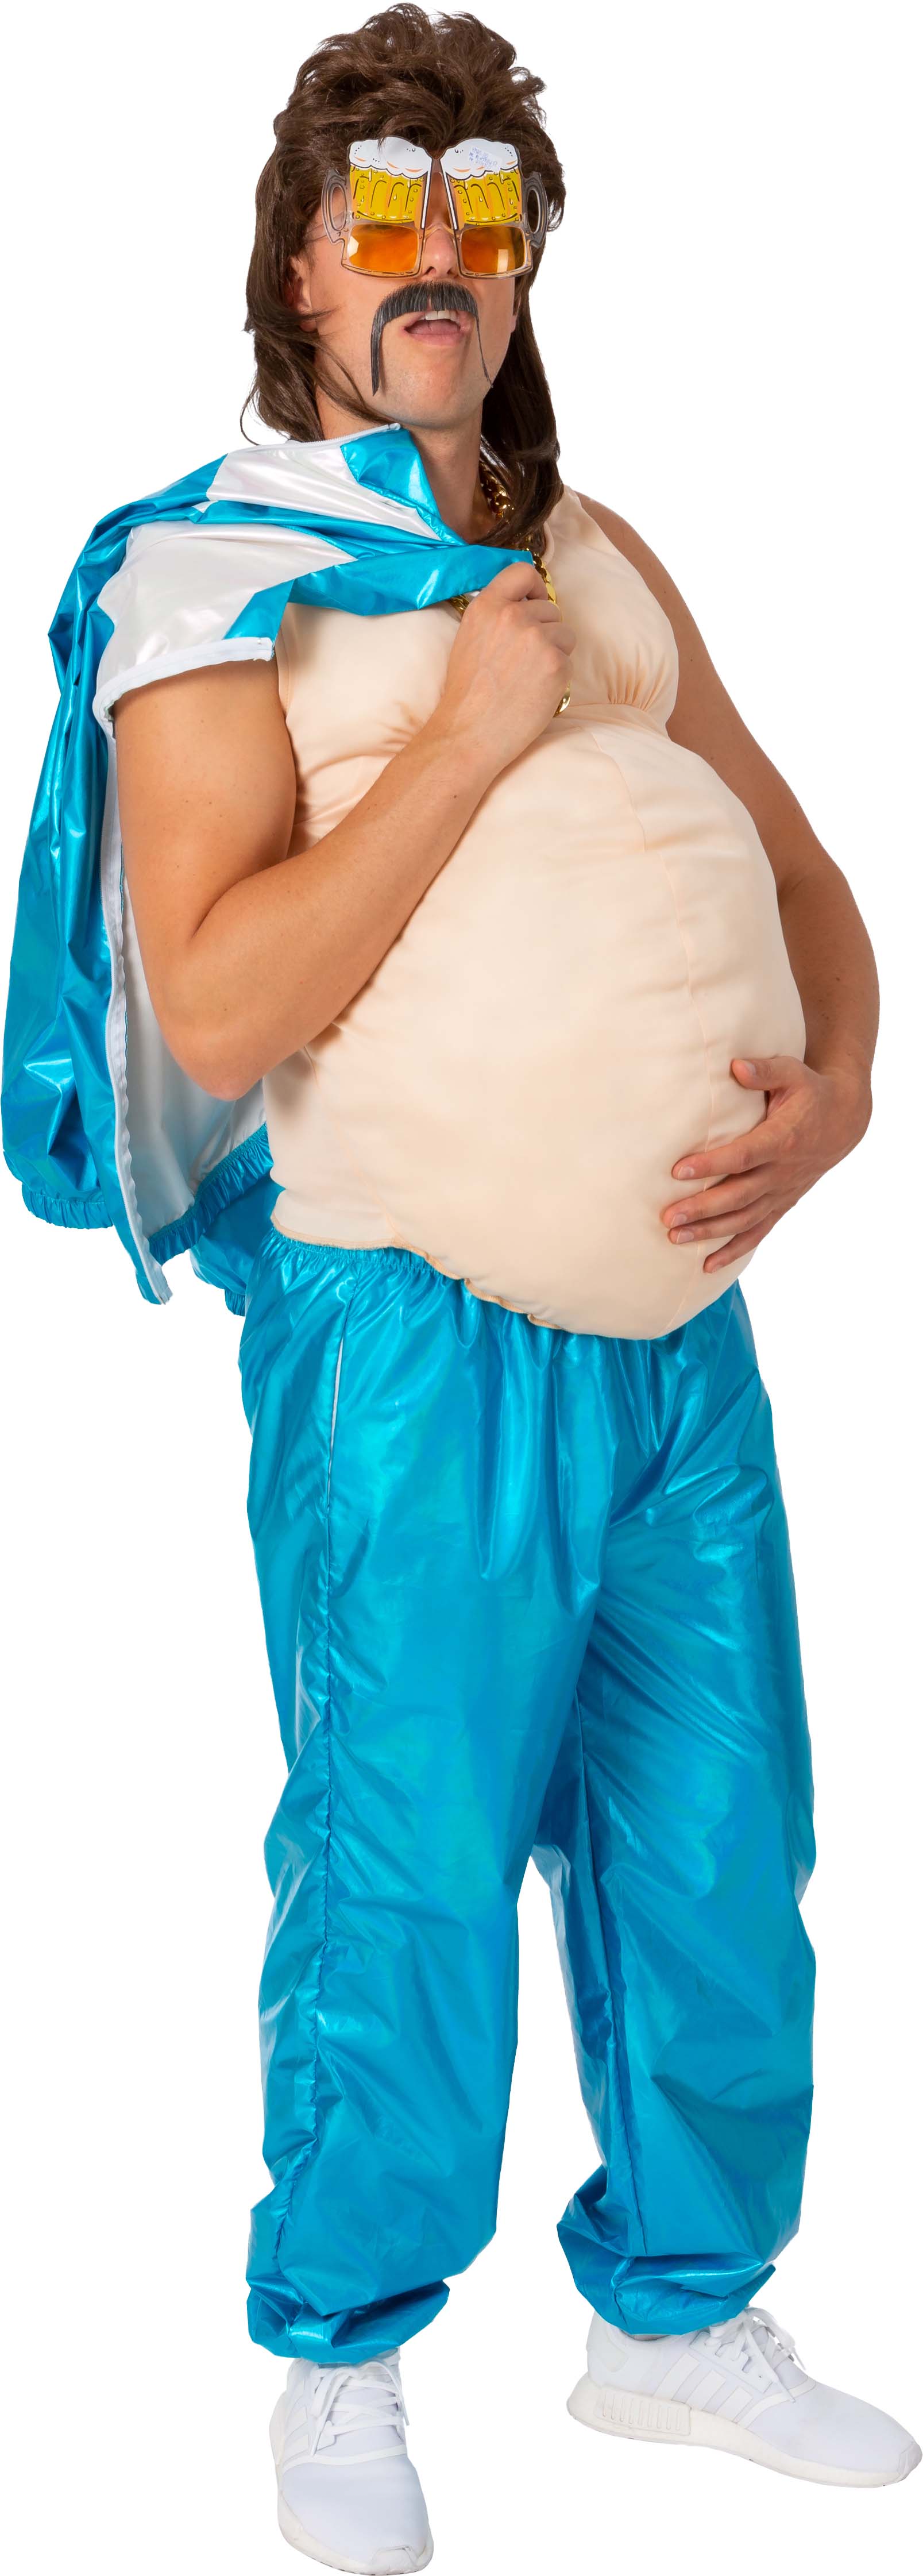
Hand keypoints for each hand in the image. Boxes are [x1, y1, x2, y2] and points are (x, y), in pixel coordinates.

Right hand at [434, 561, 574, 776]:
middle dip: (546, 630)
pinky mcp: (556, 664)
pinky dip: (557, 677)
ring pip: (565, 634)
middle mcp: (513, 616)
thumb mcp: (470, 638)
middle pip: (551, 608)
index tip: (535, 602)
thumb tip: (527, 606)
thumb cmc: (468, 693)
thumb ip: (497, 615)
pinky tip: (535, 692)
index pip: (523, 571)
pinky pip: (569, 661)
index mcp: (487, 606)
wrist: (469, 733)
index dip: (535, 587)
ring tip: (529, 677)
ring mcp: (537, 639)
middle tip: (525, 660)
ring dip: (555, 653)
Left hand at [660, 1053, 871, 1271]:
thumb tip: (735, 1065)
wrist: (844, 1120)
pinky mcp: (782, 1204)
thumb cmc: (810, 1092)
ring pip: (744, 1219)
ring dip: (710, 1232)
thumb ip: (764, 1070)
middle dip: (702, 1209)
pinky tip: (706, 1265)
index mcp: (782, 1139)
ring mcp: (782, 1192)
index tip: (678, 1171)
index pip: (742, 1156)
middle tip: (667, 1217)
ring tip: (675, 1238)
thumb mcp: (793, 1073)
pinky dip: (733, 1250)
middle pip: (738, 1196)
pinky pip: (757, 1232)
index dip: (711, 1164)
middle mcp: (781, 1172)